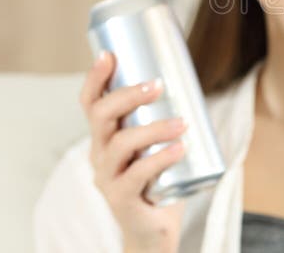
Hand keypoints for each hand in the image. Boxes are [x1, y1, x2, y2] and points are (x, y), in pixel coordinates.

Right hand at [79, 52, 187, 252]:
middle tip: (158, 85)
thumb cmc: (159, 178)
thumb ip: (167, 116)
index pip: (90, 103)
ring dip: (153, 128)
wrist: (154, 228)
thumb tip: (193, 77)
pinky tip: (179, 149)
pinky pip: (137, 175)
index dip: (95, 78)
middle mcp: (99, 154)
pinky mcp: (122, 199)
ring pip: (121, 144)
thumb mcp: (157, 143)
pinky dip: (159, 158)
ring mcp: (107, 178)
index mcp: (104, 136)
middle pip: (101, 116)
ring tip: (181, 122)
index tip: (110, 55)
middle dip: (128, 95)